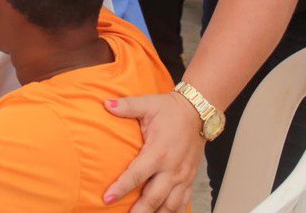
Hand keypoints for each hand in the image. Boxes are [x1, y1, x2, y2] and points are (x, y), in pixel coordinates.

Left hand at [103, 92, 205, 212]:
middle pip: (154, 197)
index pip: (137, 174)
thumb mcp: (148, 104)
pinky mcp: (189, 179)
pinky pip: (183, 202)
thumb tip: (106, 105)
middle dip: (139, 211)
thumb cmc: (171, 110)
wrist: (198, 112)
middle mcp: (172, 168)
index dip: (121, 188)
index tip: (107, 199)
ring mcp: (183, 176)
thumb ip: (127, 106)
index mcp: (158, 152)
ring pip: (170, 205)